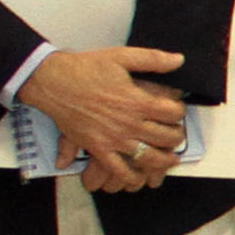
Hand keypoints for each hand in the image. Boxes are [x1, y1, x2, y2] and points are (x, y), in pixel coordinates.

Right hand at [25, 44, 190, 193]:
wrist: (54, 82)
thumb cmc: (86, 68)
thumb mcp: (122, 57)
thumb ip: (153, 59)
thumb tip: (179, 59)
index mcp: (138, 101)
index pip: (173, 112)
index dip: (179, 111)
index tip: (176, 110)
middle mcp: (129, 123)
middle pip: (166, 137)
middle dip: (176, 136)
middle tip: (177, 134)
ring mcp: (114, 139)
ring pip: (149, 157)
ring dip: (164, 160)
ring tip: (171, 159)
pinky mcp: (98, 149)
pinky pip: (119, 170)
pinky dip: (131, 177)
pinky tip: (139, 178)